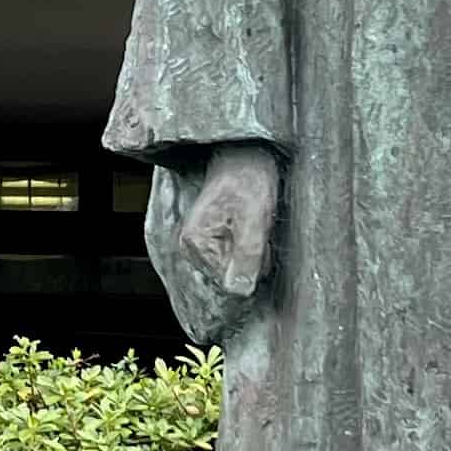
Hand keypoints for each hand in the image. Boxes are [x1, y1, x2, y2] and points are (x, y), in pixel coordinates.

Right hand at [180, 142, 279, 302]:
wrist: (245, 158)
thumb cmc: (249, 182)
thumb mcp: (255, 220)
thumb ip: (247, 256)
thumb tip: (240, 292)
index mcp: (194, 244)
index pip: (229, 282)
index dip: (254, 265)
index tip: (260, 238)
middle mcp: (190, 247)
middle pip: (231, 277)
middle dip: (252, 259)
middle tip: (257, 229)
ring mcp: (199, 245)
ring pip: (236, 268)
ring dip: (252, 252)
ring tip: (254, 225)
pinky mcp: (209, 241)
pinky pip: (235, 258)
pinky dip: (248, 247)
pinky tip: (249, 227)